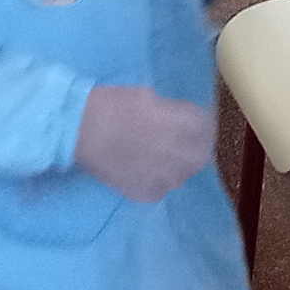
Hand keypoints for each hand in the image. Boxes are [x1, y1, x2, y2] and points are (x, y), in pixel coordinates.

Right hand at [71, 85, 215, 201]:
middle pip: (200, 155)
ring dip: (175, 167)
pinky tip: (142, 171)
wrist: (81, 129)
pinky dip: (155, 182)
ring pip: (182, 175)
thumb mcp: (151, 97)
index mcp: (186, 124)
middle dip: (192, 148)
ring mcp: (166, 176)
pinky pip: (160, 189)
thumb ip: (171, 112)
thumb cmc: (114, 105)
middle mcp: (182, 153)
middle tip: (177, 143)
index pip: (207, 128)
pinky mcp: (147, 192)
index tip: (191, 124)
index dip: (198, 125)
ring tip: (157, 158)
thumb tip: (179, 120)